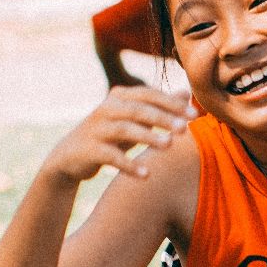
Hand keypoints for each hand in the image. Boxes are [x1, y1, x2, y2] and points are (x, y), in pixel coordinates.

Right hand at [45, 87, 192, 183]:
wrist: (70, 157)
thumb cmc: (110, 135)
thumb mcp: (134, 120)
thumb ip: (159, 106)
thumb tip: (186, 92)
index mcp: (120, 97)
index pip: (149, 95)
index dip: (172, 103)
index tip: (195, 115)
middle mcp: (107, 108)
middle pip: (139, 109)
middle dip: (163, 117)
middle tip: (184, 128)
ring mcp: (97, 128)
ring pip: (125, 129)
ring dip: (148, 137)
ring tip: (169, 146)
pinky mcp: (89, 149)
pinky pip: (111, 156)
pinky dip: (129, 165)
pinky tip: (146, 175)